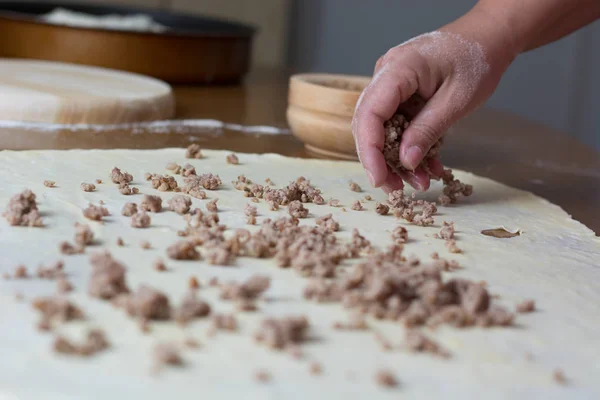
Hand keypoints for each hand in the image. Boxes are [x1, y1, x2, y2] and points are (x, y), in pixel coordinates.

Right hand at [352, 11, 515, 191]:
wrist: (490, 38)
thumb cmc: (477, 59)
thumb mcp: (456, 100)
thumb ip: (428, 130)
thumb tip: (405, 161)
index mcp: (397, 70)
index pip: (369, 114)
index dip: (369, 150)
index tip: (379, 179)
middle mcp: (386, 76)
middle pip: (368, 125)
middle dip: (379, 161)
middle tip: (395, 189)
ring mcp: (393, 86)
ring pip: (382, 130)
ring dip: (397, 159)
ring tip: (419, 182)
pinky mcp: (402, 96)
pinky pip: (398, 126)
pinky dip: (411, 147)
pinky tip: (427, 167)